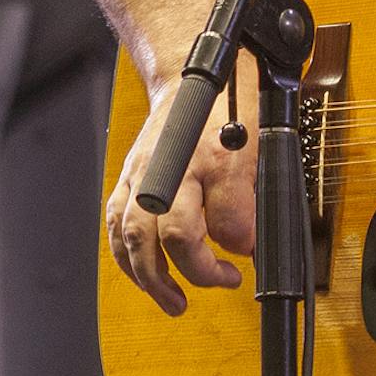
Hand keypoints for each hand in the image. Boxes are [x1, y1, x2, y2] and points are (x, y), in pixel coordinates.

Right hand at [106, 61, 260, 316]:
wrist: (188, 73)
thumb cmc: (226, 106)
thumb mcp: (258, 144)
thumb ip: (249, 196)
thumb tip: (246, 243)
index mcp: (208, 158)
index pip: (212, 222)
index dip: (233, 248)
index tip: (247, 258)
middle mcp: (169, 168)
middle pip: (167, 236)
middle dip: (193, 271)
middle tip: (223, 280)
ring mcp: (142, 174)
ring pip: (133, 238)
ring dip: (152, 278)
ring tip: (175, 301)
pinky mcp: (127, 179)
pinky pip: (117, 226)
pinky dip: (128, 258)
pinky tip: (145, 276)